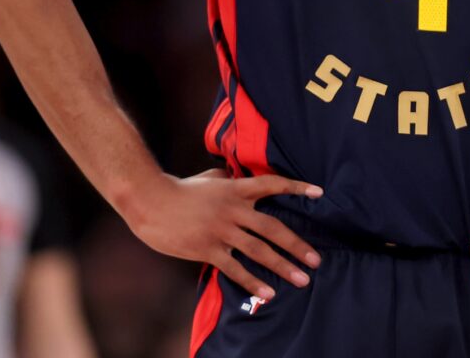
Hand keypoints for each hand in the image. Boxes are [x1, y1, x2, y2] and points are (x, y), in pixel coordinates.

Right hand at [122, 168, 323, 301]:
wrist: (150, 201)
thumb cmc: (180, 189)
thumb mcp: (210, 179)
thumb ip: (229, 180)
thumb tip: (239, 176)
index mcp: (236, 189)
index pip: (273, 184)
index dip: (296, 188)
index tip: (319, 193)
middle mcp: (234, 209)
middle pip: (273, 228)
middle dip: (297, 245)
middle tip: (315, 260)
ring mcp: (221, 230)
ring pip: (259, 250)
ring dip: (282, 266)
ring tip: (301, 279)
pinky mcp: (207, 249)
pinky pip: (235, 268)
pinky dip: (252, 282)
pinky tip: (267, 293)